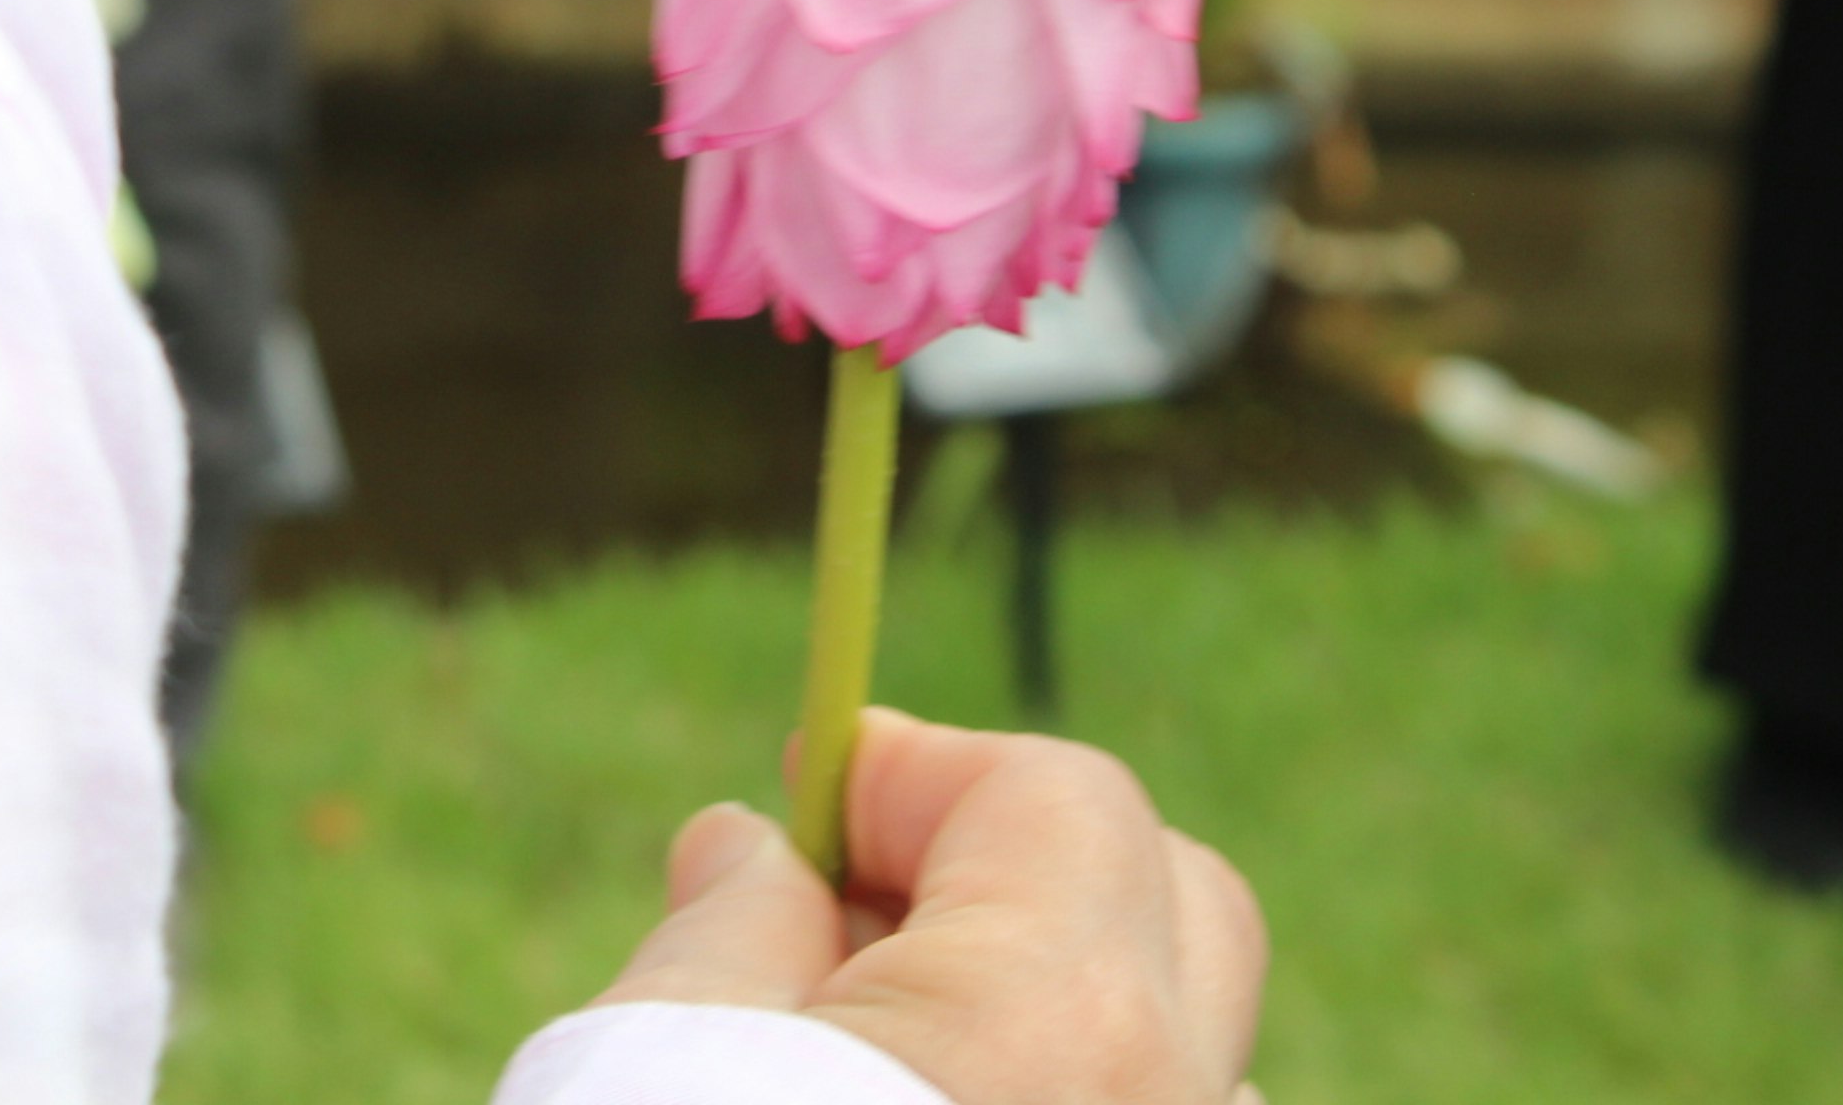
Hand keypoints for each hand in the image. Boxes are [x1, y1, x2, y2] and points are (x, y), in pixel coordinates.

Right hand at [596, 712, 1266, 1104]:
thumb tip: (752, 846)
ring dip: (1059, 1012)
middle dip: (1026, 868)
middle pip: (1168, 904)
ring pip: (1178, 1051)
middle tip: (857, 906)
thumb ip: (733, 925)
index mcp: (1061, 1019)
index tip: (811, 784)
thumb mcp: (664, 1049)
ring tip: (882, 1048)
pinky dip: (1081, 1098)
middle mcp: (1172, 1104)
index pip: (1055, 795)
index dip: (924, 771)